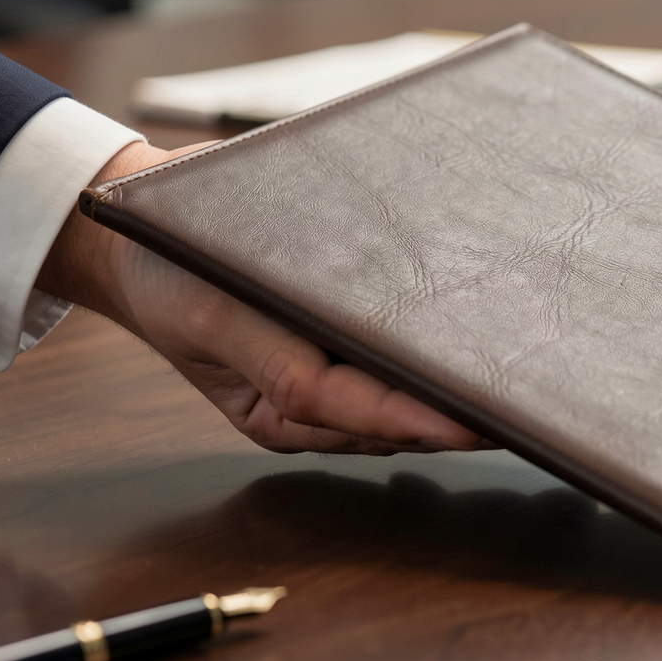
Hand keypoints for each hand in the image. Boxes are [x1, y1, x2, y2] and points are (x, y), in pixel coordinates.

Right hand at [37, 141, 490, 454]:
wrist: (132, 239)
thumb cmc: (166, 269)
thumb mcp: (214, 313)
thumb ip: (279, 358)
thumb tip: (342, 370)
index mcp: (274, 411)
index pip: (361, 414)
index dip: (419, 419)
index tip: (476, 421)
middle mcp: (308, 410)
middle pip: (396, 418)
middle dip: (458, 411)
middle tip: (529, 395)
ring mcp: (324, 382)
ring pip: (403, 399)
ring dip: (454, 386)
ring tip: (521, 365)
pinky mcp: (334, 352)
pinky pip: (391, 364)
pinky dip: (430, 353)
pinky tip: (475, 331)